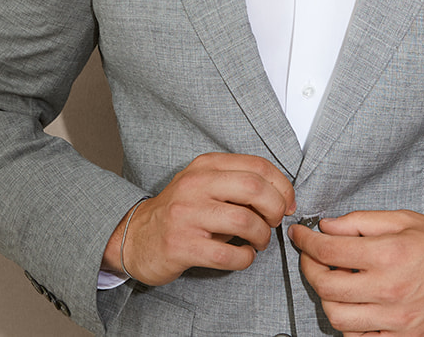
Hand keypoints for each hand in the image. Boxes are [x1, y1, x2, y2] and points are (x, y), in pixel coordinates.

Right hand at [102, 152, 295, 286]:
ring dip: (262, 236)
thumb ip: (235, 184)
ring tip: (259, 241)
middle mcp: (195, 185)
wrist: (135, 237)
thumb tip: (280, 196)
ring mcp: (187, 215)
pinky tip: (242, 255)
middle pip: (255, 188)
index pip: (257, 165)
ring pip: (245, 221)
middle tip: (275, 221)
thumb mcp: (203, 185)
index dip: (282, 185)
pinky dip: (245, 258)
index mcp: (205, 166)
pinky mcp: (182, 245)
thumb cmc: (178, 212)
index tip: (288, 202)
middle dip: (276, 208)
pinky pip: (229, 254)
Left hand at [289, 210, 423, 336]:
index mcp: (389, 254)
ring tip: (336, 282)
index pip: (328, 251)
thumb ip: (361, 222)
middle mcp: (391, 289)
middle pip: (326, 287)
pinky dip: (350, 323)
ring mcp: (398, 320)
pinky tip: (356, 305)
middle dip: (310, 269)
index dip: (305, 242)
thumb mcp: (404, 220)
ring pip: (338, 318)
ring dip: (328, 299)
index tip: (300, 236)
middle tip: (312, 259)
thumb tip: (327, 227)